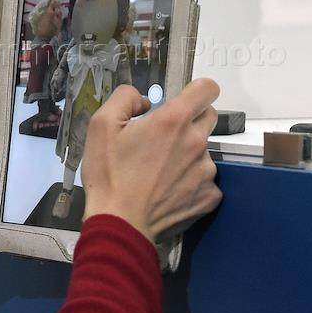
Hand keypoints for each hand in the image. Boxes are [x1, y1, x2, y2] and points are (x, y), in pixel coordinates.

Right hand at [81, 79, 221, 242]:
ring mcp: (206, 171)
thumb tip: (144, 100)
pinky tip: (170, 190)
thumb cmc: (109, 174)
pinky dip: (192, 182)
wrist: (120, 223)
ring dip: (189, 154)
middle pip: (209, 117)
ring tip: (161, 171)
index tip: (186, 99)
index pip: (208, 89)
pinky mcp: (209, 196)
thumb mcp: (101, 124)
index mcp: (173, 120)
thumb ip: (125, 98)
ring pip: (205, 151)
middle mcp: (196, 141)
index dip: (198, 90)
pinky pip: (207, 180)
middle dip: (190, 121)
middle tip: (164, 138)